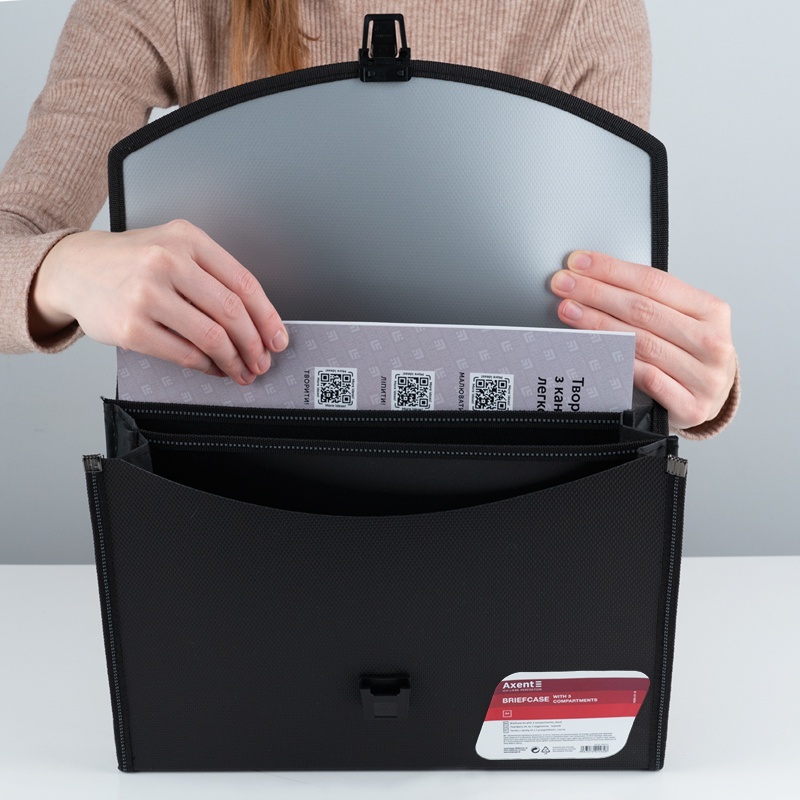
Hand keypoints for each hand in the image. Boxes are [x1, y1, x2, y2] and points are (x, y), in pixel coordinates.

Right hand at [30, 220, 287, 384]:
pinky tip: (214, 369)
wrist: (73, 268)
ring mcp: (147, 294)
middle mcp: (168, 261)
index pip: (243, 283)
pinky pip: (184, 354)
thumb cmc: (131, 261)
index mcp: (187, 239)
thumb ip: (212, 275)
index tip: (278, 338)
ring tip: (241, 370)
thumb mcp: (173, 248)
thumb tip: (256, 320)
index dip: (267, 317)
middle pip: (232, 312)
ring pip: (211, 337)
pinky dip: (207, 367)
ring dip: (233, 360)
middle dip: (254, 344)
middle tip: (262, 361)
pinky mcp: (132, 328)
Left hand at [550, 251, 735, 430]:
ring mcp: (704, 376)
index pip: (654, 282)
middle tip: (565, 285)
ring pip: (640, 343)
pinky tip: (591, 349)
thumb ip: (649, 301)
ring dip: (597, 324)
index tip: (579, 263)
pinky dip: (615, 362)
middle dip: (596, 293)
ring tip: (569, 311)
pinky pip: (644, 378)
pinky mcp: (691, 405)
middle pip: (643, 310)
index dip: (612, 270)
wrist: (712, 398)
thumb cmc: (689, 354)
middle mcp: (712, 341)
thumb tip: (593, 279)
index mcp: (711, 310)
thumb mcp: (681, 320)